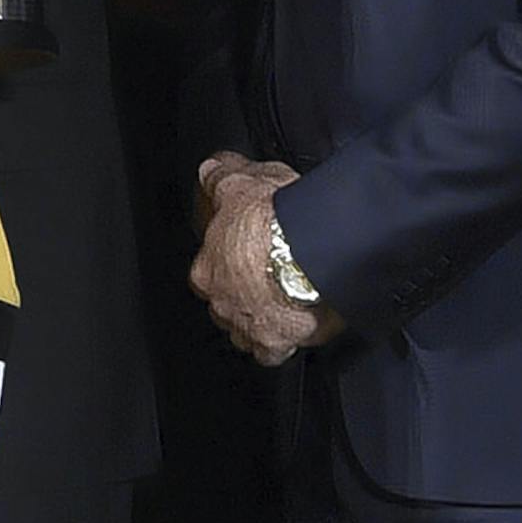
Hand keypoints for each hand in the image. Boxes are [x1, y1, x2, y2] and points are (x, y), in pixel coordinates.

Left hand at [188, 152, 342, 366]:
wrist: (315, 256)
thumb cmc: (276, 223)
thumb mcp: (240, 183)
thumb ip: (219, 176)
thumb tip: (211, 170)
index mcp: (207, 269)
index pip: (207, 269)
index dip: (226, 260)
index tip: (245, 252)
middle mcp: (221, 304)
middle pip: (225, 303)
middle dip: (241, 293)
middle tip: (267, 276)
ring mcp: (247, 328)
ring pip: (245, 330)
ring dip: (258, 318)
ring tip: (282, 301)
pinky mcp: (277, 346)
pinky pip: (273, 352)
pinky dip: (281, 341)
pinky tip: (294, 324)